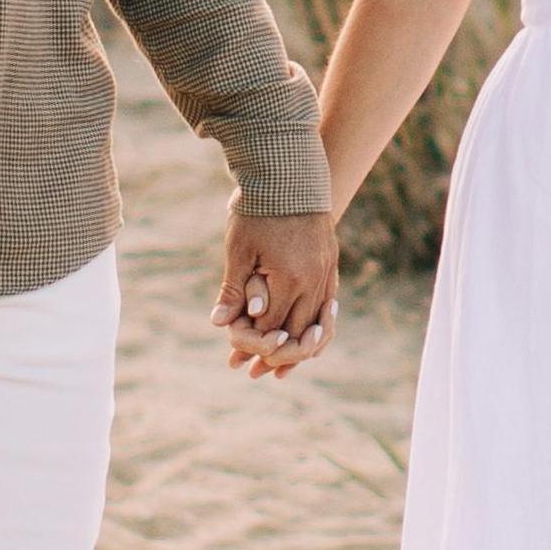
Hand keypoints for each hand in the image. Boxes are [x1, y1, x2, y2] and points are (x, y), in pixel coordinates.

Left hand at [213, 209, 338, 374]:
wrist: (289, 176)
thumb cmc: (258, 211)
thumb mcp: (239, 250)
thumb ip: (234, 289)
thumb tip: (219, 323)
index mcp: (289, 279)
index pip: (270, 326)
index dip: (251, 343)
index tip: (235, 356)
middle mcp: (313, 281)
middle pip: (296, 333)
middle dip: (274, 355)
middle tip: (256, 373)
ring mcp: (326, 273)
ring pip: (317, 323)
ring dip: (299, 347)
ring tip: (283, 368)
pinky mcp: (331, 264)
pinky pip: (328, 306)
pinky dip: (317, 326)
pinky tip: (307, 336)